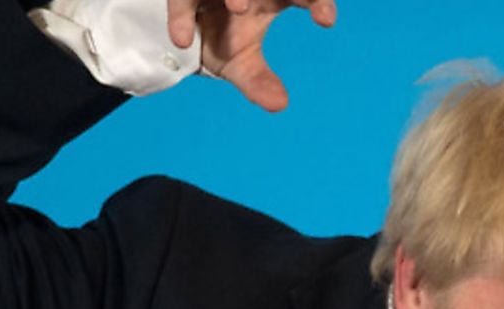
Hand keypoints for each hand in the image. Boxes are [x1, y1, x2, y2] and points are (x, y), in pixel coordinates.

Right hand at [165, 0, 336, 111]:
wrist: (178, 33)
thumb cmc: (219, 39)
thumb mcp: (239, 63)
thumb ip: (258, 81)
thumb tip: (280, 104)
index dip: (320, 2)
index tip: (326, 19)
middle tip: (288, 8)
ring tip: (239, 9)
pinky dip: (182, 13)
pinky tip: (181, 40)